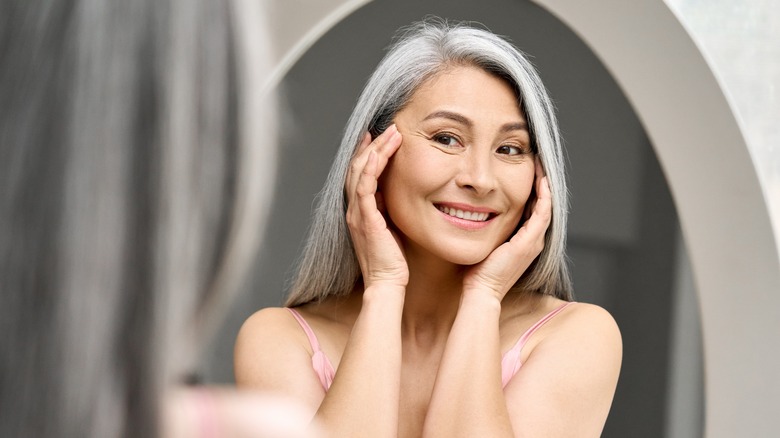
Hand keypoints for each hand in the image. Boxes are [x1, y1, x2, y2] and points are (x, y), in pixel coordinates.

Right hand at [345, 125, 407, 288]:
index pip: (359, 175)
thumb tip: (397, 195)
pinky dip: (371, 167)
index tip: (377, 137)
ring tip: (391, 133)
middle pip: (357, 168)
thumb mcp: (391, 228)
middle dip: (372, 145)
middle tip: (386, 128)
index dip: (367, 154)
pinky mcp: (366, 218)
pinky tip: (380, 153)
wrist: (387, 283)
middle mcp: (354, 210)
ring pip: (360, 172)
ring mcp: (357, 213)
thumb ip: (389, 211)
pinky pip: (364, 186)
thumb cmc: (393, 261)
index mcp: (360, 212)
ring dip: (375, 149)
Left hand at [462, 158, 551, 301]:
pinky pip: (542, 213)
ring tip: (541, 165)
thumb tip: (473, 212)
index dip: (533, 190)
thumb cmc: (477, 271)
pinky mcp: (529, 242)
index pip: (533, 210)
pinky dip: (543, 196)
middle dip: (541, 183)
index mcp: (525, 242)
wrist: (481, 291)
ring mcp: (533, 242)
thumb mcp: (485, 243)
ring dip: (545, 185)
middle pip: (543, 205)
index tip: (527, 170)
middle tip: (537, 162)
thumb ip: (486, 228)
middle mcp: (533, 241)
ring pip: (546, 206)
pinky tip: (541, 180)